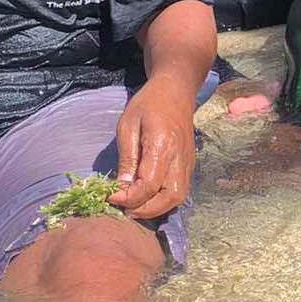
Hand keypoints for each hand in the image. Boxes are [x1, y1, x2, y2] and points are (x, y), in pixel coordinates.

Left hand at [109, 76, 195, 219]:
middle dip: (146, 210)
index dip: (130, 197)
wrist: (176, 90)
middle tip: (124, 209)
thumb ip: (127, 157)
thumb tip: (122, 187)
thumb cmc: (148, 103)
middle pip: (170, 198)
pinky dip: (164, 200)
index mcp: (163, 145)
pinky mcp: (190, 164)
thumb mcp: (128, 124)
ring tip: (135, 206)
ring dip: (157, 208)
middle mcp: (180, 158)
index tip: (111, 197)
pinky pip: (180, 190)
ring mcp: (188, 162)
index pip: (150, 184)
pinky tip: (147, 197)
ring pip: (179, 198)